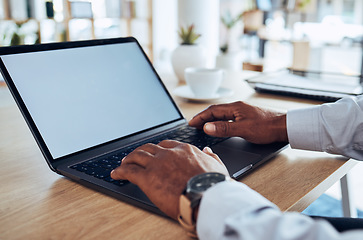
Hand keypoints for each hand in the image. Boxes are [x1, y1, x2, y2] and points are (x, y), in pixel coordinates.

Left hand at [110, 140, 228, 219]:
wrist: (207, 197)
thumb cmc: (214, 186)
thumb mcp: (217, 167)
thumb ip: (210, 157)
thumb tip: (207, 151)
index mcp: (185, 150)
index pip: (166, 145)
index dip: (158, 149)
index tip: (154, 153)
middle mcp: (169, 153)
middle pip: (149, 148)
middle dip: (141, 151)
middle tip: (135, 157)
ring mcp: (157, 164)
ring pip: (137, 156)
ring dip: (128, 159)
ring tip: (123, 164)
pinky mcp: (147, 178)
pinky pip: (129, 171)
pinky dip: (120, 171)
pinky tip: (116, 174)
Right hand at [189, 101, 287, 143]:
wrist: (284, 127)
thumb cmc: (267, 127)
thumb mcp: (243, 129)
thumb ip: (224, 128)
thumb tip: (207, 127)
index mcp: (235, 107)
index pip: (212, 111)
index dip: (200, 117)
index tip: (191, 123)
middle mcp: (237, 107)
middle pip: (215, 111)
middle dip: (203, 117)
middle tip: (193, 124)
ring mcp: (242, 112)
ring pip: (222, 114)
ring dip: (211, 119)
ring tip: (202, 125)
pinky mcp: (247, 117)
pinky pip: (228, 117)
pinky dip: (219, 121)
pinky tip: (219, 126)